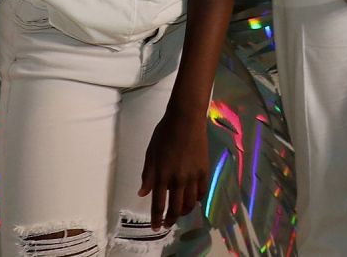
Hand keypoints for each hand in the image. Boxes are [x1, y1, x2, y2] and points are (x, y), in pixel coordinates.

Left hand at [138, 104, 209, 231]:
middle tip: (167, 224)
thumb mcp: (150, 153)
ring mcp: (193, 176)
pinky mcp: (204, 170)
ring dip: (184, 212)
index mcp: (162, 175)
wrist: (185, 119)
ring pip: (190, 203)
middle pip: (175, 208)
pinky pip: (202, 191)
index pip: (158, 204)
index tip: (155, 228)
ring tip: (180, 213)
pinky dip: (197, 199)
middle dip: (171, 220)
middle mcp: (178, 180)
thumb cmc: (164, 133)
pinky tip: (193, 199)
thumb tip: (142, 193)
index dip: (156, 218)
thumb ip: (147, 175)